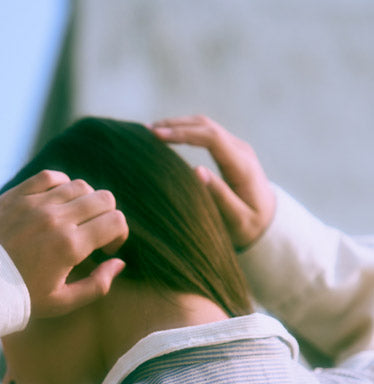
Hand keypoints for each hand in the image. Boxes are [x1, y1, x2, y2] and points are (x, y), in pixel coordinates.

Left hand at [0, 169, 127, 317]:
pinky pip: (51, 177)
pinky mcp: (17, 194)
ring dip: (84, 202)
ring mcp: (35, 203)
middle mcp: (56, 219)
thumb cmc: (19, 297)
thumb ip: (96, 285)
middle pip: (103, 198)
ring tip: (72, 220)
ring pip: (79, 185)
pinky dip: (61, 186)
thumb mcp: (61, 303)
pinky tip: (56, 203)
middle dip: (106, 216)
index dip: (118, 235)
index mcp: (70, 246)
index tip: (106, 248)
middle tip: (94, 233)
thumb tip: (118, 263)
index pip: (115, 222)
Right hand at [151, 116, 275, 249]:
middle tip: (146, 131)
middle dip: (176, 125)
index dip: (183, 133)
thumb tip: (197, 170)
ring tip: (151, 131)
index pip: (211, 138)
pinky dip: (185, 131)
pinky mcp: (230, 151)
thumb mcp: (238, 219)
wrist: (270, 221)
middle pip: (206, 126)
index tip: (157, 136)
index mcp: (242, 165)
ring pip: (205, 126)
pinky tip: (168, 137)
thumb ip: (220, 196)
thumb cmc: (252, 226)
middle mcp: (240, 150)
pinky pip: (206, 134)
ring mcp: (236, 148)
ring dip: (179, 125)